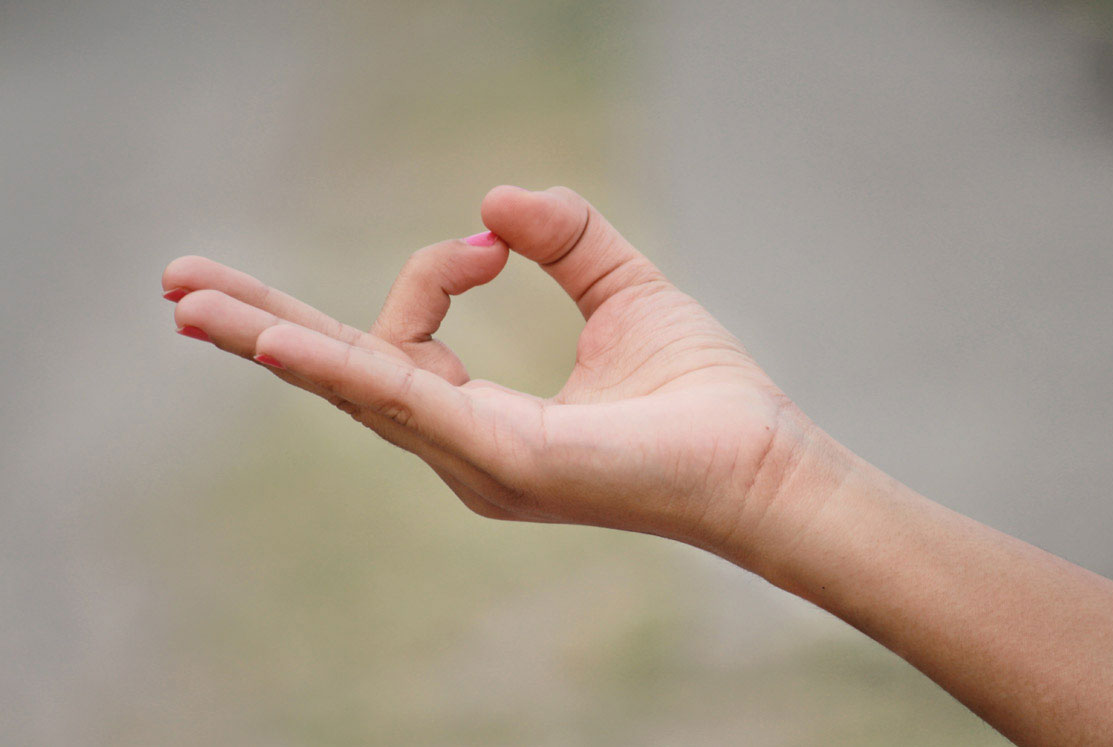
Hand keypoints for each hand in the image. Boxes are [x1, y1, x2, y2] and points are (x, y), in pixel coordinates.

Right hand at [163, 186, 802, 559]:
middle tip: (178, 286)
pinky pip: (407, 404)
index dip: (434, 272)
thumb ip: (566, 238)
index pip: (405, 337)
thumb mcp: (623, 292)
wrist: (759, 461)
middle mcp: (460, 445)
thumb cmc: (697, 394)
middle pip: (341, 376)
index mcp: (478, 414)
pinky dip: (342, 370)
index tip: (494, 242)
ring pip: (354, 389)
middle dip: (261, 327)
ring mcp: (474, 461)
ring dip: (271, 340)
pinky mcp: (504, 461)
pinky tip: (276, 342)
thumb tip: (495, 201)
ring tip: (188, 301)